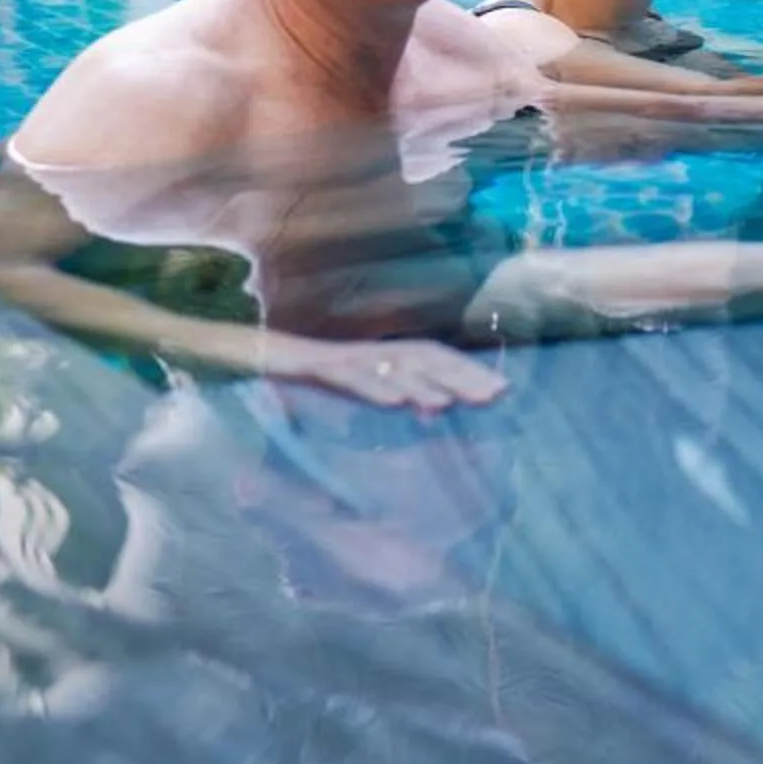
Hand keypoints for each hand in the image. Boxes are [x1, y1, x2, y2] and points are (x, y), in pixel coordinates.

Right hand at [271, 335, 506, 411]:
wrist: (258, 355)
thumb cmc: (314, 375)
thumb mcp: (362, 387)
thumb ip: (393, 394)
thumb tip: (429, 409)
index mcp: (387, 357)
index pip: (437, 359)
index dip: (470, 372)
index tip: (504, 390)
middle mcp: (374, 353)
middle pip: (425, 360)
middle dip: (461, 377)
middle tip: (496, 396)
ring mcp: (347, 358)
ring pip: (392, 367)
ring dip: (424, 384)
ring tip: (449, 404)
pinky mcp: (318, 366)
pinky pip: (350, 376)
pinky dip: (374, 387)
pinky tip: (395, 402)